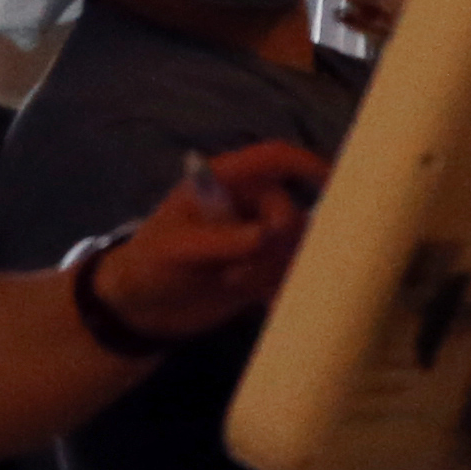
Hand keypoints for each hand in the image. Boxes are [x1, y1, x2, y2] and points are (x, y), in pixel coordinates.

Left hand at [93, 140, 327, 340]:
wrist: (140, 311)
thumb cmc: (149, 264)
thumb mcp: (177, 249)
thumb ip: (222, 239)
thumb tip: (267, 236)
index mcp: (225, 181)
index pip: (275, 158)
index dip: (306, 165)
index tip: (330, 185)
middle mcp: (248, 205)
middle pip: (290, 212)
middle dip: (273, 243)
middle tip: (237, 272)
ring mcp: (257, 238)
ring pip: (293, 247)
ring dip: (272, 269)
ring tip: (235, 285)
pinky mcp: (262, 271)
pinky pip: (288, 274)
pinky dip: (280, 289)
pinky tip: (262, 303)